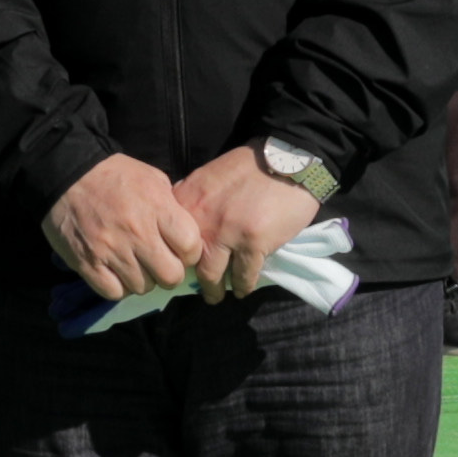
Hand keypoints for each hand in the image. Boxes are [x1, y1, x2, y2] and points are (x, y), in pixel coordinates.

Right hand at [42, 152, 217, 303]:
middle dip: (169, 273)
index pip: (191, 248)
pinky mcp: (88, 264)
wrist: (66, 174)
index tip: (180, 249)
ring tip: (134, 266)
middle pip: (171, 276)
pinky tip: (115, 273)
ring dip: (142, 280)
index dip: (190, 253)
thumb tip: (183, 232)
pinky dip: (118, 287)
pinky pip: (114, 292)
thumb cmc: (113, 175)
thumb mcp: (151, 178)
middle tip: (159, 263)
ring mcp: (111, 251)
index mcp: (157, 209)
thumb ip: (171, 206)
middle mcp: (137, 233)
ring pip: (142, 287)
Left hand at [168, 146, 323, 297]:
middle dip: (191, 279)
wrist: (289, 160)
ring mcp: (227, 233)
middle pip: (188, 261)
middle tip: (196, 288)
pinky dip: (243, 286)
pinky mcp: (253, 244)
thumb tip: (180, 225)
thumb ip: (193, 200)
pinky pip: (243, 276)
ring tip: (217, 296)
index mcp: (187, 200)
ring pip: (212, 275)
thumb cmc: (250, 166)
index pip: (168, 238)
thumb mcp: (208, 176)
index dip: (173, 256)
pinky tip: (243, 290)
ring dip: (215, 291)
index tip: (178, 268)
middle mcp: (201, 219)